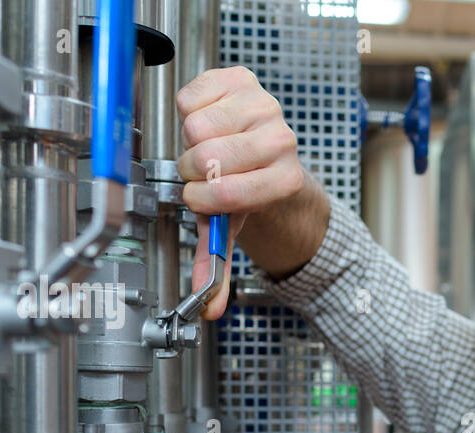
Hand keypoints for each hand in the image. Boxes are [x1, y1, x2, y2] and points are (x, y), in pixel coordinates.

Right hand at [175, 66, 307, 318]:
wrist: (262, 153)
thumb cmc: (245, 189)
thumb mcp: (231, 227)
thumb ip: (216, 267)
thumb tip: (208, 310)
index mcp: (284, 181)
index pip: (226, 193)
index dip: (202, 199)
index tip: (200, 200)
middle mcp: (282, 140)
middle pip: (205, 156)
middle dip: (193, 170)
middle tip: (203, 173)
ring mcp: (265, 106)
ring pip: (195, 125)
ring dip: (190, 140)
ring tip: (207, 147)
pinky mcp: (242, 79)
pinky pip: (191, 94)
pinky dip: (189, 109)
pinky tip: (207, 121)